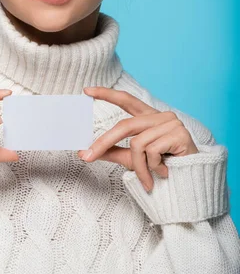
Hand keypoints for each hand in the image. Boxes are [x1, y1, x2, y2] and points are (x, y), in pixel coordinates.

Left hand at [78, 86, 198, 191]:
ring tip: (148, 179)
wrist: (189, 183)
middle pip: (125, 125)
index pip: (126, 100)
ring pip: (138, 144)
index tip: (86, 90)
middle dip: (104, 142)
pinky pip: (152, 151)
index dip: (107, 94)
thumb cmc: (161, 167)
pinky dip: (153, 168)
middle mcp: (160, 116)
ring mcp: (171, 123)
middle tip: (87, 157)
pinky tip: (164, 172)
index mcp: (148, 117)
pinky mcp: (179, 134)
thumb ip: (112, 151)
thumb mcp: (132, 158)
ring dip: (139, 167)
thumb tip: (84, 153)